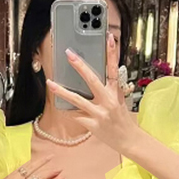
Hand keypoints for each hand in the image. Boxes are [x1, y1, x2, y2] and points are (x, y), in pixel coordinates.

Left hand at [45, 34, 136, 152]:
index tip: (109, 38)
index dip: (111, 53)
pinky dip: (68, 111)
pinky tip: (61, 106)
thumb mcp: (119, 100)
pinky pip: (75, 115)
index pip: (113, 69)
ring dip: (62, 92)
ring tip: (51, 84)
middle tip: (69, 54)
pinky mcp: (92, 125)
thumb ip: (109, 88)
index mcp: (115, 93)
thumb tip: (97, 75)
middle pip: (92, 80)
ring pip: (77, 100)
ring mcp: (99, 114)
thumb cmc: (121, 119)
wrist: (127, 140)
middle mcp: (108, 101)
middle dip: (80, 66)